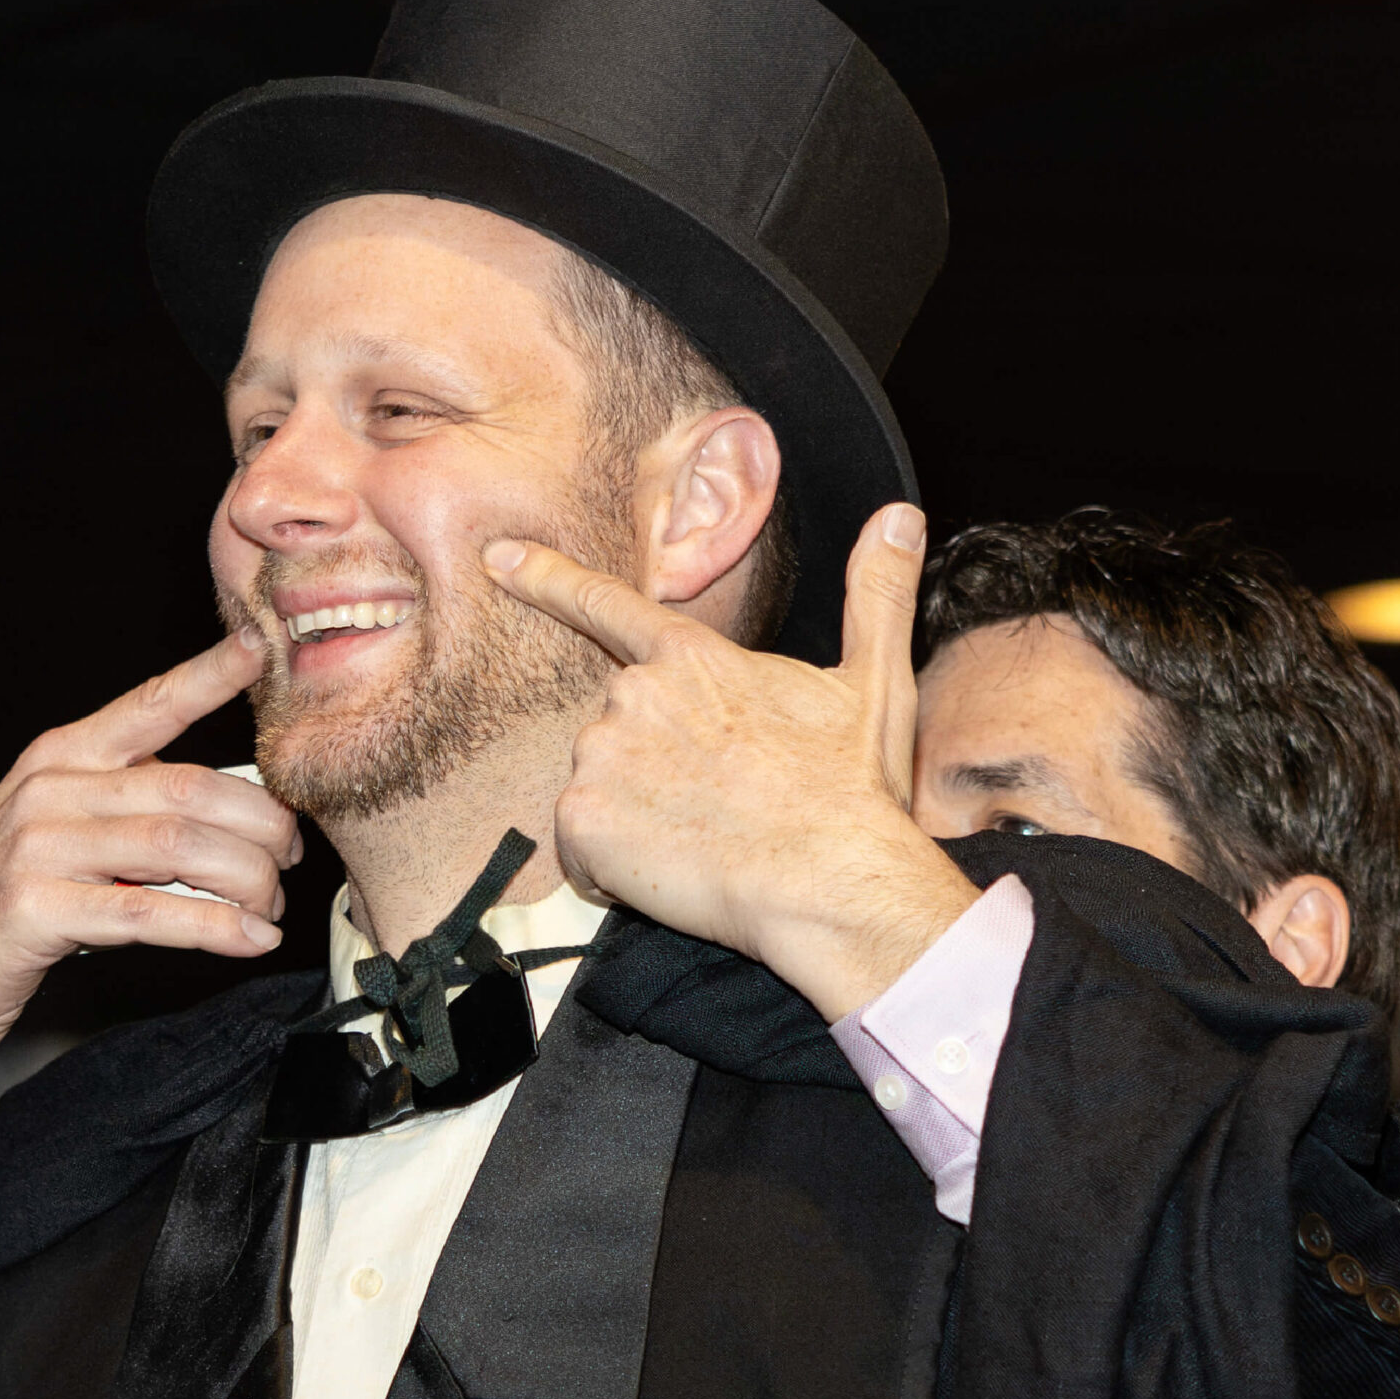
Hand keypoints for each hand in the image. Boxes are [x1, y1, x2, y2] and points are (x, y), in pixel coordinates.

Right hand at [0, 627, 301, 1122]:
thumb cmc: (5, 907)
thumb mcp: (61, 836)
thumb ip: (128, 810)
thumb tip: (230, 814)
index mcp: (60, 757)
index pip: (147, 705)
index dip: (207, 676)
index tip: (257, 649)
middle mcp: (49, 789)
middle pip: (191, 788)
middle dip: (263, 826)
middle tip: (291, 860)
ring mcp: (37, 847)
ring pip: (180, 846)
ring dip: (248, 881)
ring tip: (271, 909)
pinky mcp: (34, 909)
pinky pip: (148, 910)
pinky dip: (214, 927)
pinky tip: (250, 939)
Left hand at [482, 503, 978, 1022]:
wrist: (831, 881)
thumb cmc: (851, 793)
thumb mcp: (874, 685)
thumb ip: (877, 595)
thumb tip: (900, 517)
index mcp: (693, 659)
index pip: (606, 603)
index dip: (547, 578)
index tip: (499, 557)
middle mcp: (634, 693)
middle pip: (614, 728)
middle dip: (652, 767)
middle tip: (721, 805)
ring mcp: (602, 754)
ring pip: (597, 788)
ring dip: (634, 819)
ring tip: (702, 839)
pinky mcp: (581, 819)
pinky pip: (579, 850)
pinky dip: (612, 870)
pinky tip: (670, 872)